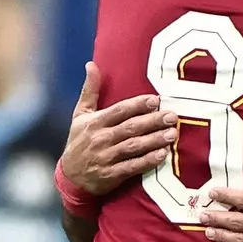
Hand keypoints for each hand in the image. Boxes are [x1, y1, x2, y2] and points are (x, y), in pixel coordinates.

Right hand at [60, 62, 176, 195]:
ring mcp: (105, 158)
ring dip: (154, 140)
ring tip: (172, 134)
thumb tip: (91, 64)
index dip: (138, 105)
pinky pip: (132, 167)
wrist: (69, 176)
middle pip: (130, 128)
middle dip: (152, 121)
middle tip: (172, 116)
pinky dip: (147, 162)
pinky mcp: (111, 175)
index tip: (156, 100)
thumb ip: (90, 90)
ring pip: (133, 147)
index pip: (119, 111)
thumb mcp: (80, 115)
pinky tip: (162, 155)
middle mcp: (100, 139)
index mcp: (94, 122)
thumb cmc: (79, 141)